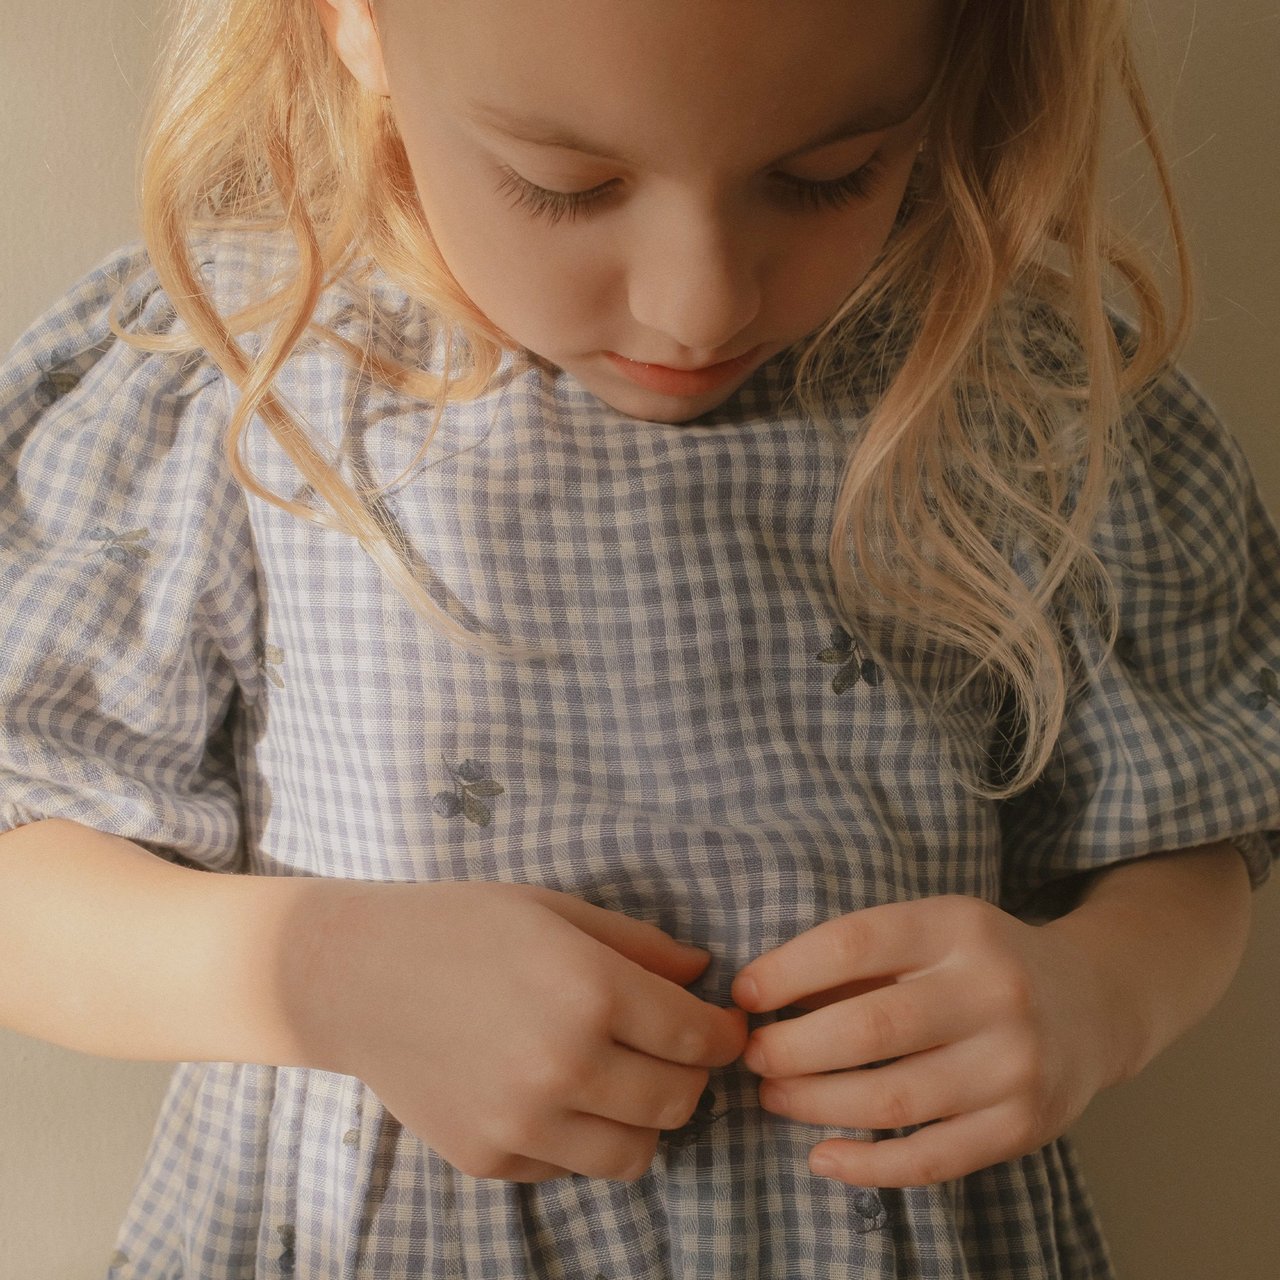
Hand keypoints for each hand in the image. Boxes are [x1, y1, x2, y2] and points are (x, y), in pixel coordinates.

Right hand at [293, 879, 746, 1182]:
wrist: (356, 977)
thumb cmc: (462, 926)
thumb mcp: (556, 909)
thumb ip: (639, 944)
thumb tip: (702, 972)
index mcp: (590, 990)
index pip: (698, 1037)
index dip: (724, 1035)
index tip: (723, 1028)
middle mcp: (564, 1065)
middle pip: (680, 1101)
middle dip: (692, 1076)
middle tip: (673, 1050)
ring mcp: (524, 1123)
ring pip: (636, 1152)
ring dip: (644, 1119)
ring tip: (619, 1079)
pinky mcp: (489, 1160)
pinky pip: (572, 1168)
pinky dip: (582, 1138)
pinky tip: (557, 1094)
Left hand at [731, 894, 1121, 1186]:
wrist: (1092, 1003)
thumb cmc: (979, 962)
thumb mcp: (931, 931)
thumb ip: (860, 960)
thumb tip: (761, 999)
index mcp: (958, 927)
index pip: (855, 943)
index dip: (787, 971)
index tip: (744, 994)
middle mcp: (993, 992)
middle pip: (871, 1027)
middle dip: (793, 1047)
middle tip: (753, 1056)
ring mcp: (1013, 1064)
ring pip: (893, 1099)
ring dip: (816, 1104)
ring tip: (774, 1096)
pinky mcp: (1022, 1127)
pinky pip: (931, 1159)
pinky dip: (868, 1166)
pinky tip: (823, 1156)